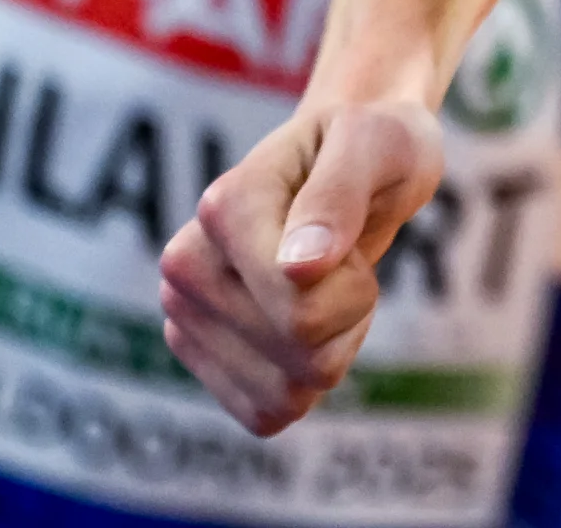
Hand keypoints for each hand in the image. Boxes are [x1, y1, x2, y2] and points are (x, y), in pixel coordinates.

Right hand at [158, 99, 442, 433]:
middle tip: (341, 258)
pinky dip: (305, 381)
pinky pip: (269, 413)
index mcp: (223, 207)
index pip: (301, 306)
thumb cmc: (372, 147)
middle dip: (348, 310)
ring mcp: (186, 318)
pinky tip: (306, 329)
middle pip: (300, 349)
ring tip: (324, 288)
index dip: (352, 282)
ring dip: (332, 348)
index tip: (347, 235)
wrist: (356, 161)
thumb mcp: (375, 146)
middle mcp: (185, 266)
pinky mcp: (202, 362)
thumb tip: (300, 268)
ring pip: (287, 392)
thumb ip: (338, 197)